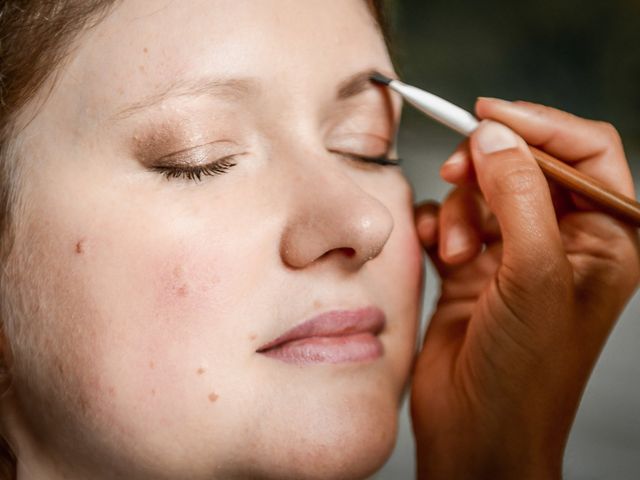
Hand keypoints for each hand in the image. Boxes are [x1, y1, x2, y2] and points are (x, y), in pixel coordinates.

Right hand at [410, 98, 639, 478]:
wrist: (476, 429)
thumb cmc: (526, 370)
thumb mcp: (534, 274)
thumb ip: (518, 194)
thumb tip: (494, 135)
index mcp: (606, 238)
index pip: (584, 151)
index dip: (538, 125)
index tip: (488, 113)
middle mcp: (562, 240)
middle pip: (525, 163)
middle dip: (487, 167)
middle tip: (455, 170)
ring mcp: (514, 252)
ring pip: (481, 190)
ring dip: (459, 210)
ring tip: (455, 252)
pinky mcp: (472, 266)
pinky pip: (449, 218)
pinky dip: (437, 226)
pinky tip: (437, 252)